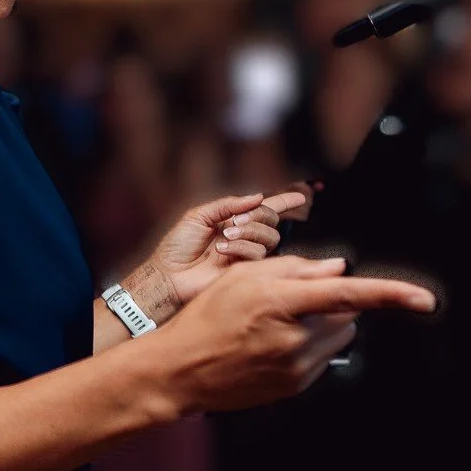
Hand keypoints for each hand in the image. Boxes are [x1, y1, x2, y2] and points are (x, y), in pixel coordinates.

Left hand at [123, 190, 312, 316]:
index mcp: (234, 222)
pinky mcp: (248, 272)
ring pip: (269, 236)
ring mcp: (247, 256)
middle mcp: (245, 238)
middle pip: (271, 220)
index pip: (266, 209)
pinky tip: (222, 251)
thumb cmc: (178, 247)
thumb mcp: (199, 216)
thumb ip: (227, 205)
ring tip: (224, 238)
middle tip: (233, 222)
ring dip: (247, 232)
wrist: (169, 275)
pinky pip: (258, 253)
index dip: (284, 201)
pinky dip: (241, 247)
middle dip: (257, 216)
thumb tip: (258, 197)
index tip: (301, 195)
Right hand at [145, 256, 434, 414]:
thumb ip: (295, 268)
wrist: (181, 371)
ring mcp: (296, 368)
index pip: (348, 295)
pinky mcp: (295, 386)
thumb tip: (337, 268)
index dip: (392, 295)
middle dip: (332, 302)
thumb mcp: (243, 277)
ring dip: (323, 325)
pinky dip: (309, 347)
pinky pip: (322, 359)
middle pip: (347, 313)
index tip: (426, 300)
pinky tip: (272, 346)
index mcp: (282, 303)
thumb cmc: (207, 318)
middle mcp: (295, 339)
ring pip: (339, 337)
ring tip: (278, 325)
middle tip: (293, 300)